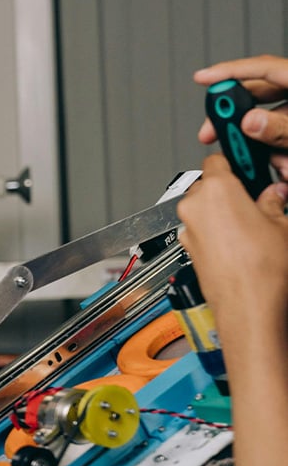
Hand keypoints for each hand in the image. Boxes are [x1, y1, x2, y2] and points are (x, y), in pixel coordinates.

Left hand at [177, 154, 287, 329]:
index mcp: (216, 190)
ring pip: (202, 209)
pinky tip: (238, 242)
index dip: (233, 159)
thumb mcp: (282, 225)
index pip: (217, 159)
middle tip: (254, 198)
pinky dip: (215, 231)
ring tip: (250, 225)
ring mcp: (187, 230)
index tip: (243, 160)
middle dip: (228, 189)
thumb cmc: (262, 269)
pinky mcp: (187, 249)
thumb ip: (274, 201)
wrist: (248, 306)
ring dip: (221, 212)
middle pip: (207, 185)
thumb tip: (273, 195)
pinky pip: (200, 230)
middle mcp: (194, 207)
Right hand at [194, 54, 287, 177]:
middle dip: (235, 123)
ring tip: (275, 167)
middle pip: (259, 99)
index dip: (228, 71)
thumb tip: (249, 122)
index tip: (201, 78)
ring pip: (270, 126)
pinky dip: (280, 157)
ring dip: (265, 151)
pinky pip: (282, 142)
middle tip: (213, 135)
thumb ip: (281, 128)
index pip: (262, 68)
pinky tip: (285, 169)